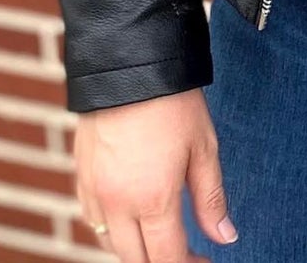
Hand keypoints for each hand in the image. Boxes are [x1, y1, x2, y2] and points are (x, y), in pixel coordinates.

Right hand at [74, 88, 234, 260]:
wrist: (128, 63)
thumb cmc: (174, 102)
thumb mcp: (204, 147)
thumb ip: (211, 198)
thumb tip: (225, 238)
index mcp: (151, 200)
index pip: (166, 260)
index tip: (205, 261)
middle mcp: (117, 205)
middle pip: (135, 259)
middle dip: (160, 261)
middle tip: (187, 252)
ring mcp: (94, 192)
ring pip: (110, 243)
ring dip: (135, 248)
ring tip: (162, 233)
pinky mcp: (81, 176)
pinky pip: (94, 219)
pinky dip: (113, 227)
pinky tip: (132, 213)